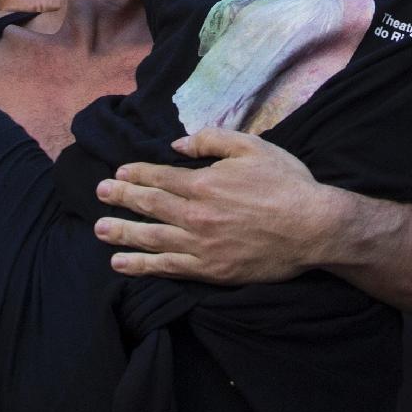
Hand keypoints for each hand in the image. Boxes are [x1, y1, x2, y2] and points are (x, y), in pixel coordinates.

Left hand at [91, 128, 349, 282]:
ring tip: (99, 229)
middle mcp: (196, 215)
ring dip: (122, 233)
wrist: (312, 228)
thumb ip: (211, 141)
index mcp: (204, 183)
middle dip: (121, 199)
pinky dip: (142, 266)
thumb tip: (177, 146)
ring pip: (151, 238)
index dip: (136, 174)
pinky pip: (168, 267)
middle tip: (99, 195)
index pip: (159, 177)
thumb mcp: (252, 147)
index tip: (118, 173)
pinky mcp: (210, 270)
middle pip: (149, 205)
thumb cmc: (286, 184)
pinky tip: (122, 264)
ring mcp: (201, 245)